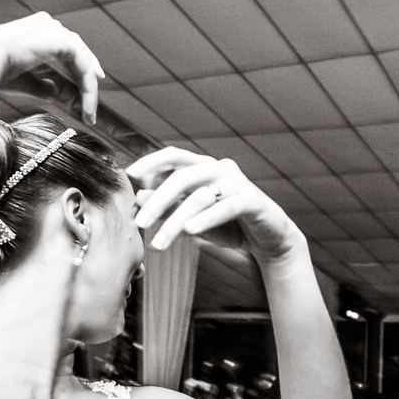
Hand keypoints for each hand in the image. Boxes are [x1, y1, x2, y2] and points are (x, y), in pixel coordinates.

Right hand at [0, 12, 104, 123]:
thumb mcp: (26, 81)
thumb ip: (44, 86)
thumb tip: (58, 94)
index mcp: (35, 31)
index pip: (64, 51)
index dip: (75, 74)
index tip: (81, 98)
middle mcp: (47, 26)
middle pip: (77, 55)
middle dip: (86, 83)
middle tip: (90, 109)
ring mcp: (55, 31)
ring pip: (83, 62)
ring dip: (88, 90)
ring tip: (89, 114)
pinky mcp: (63, 41)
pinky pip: (84, 66)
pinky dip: (88, 88)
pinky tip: (87, 106)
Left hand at [128, 149, 298, 257]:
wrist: (268, 239)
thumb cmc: (228, 225)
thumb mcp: (193, 217)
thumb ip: (169, 205)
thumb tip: (139, 195)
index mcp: (204, 167)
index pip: (174, 156)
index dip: (151, 161)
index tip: (130, 174)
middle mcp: (220, 168)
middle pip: (182, 176)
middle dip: (158, 200)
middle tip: (140, 223)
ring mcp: (238, 182)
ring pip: (200, 195)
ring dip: (176, 220)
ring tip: (160, 242)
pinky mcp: (252, 200)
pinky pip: (226, 207)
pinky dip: (206, 219)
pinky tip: (190, 232)